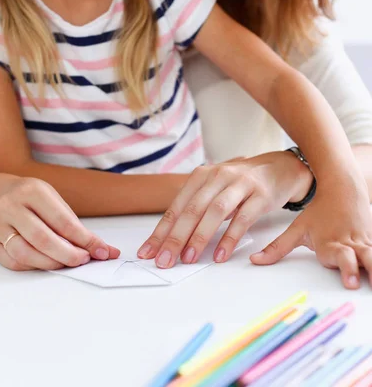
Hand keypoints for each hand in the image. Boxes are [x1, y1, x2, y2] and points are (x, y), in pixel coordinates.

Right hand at [0, 175, 119, 270]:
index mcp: (32, 191)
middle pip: (42, 238)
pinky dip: (34, 267)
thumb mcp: (55, 201)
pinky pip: (14, 262)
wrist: (0, 195)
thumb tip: (102, 249)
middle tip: (84, 260)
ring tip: (67, 263)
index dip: (84, 239)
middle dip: (68, 254)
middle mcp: (12, 206)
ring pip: (25, 253)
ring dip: (51, 263)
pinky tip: (47, 263)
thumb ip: (75, 225)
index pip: (62, 220)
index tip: (101, 251)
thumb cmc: (34, 199)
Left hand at [137, 151, 311, 267]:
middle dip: (175, 237)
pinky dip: (230, 238)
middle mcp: (219, 176)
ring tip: (188, 259)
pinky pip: (243, 219)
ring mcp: (241, 184)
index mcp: (202, 175)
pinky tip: (220, 255)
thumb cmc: (242, 183)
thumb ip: (197, 206)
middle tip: (163, 260)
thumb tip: (170, 238)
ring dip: (199, 237)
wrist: (280, 168)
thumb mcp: (216, 188)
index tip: (148, 252)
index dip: (161, 230)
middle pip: (192, 209)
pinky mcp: (261, 195)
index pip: (177, 206)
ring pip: (215, 211)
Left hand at [251, 179, 371, 289]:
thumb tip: (255, 261)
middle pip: (363, 259)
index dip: (346, 269)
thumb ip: (277, 248)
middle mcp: (350, 246)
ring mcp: (365, 244)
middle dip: (363, 270)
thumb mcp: (297, 229)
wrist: (341, 188)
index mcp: (331, 245)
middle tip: (360, 282)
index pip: (341, 258)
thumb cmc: (319, 212)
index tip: (349, 282)